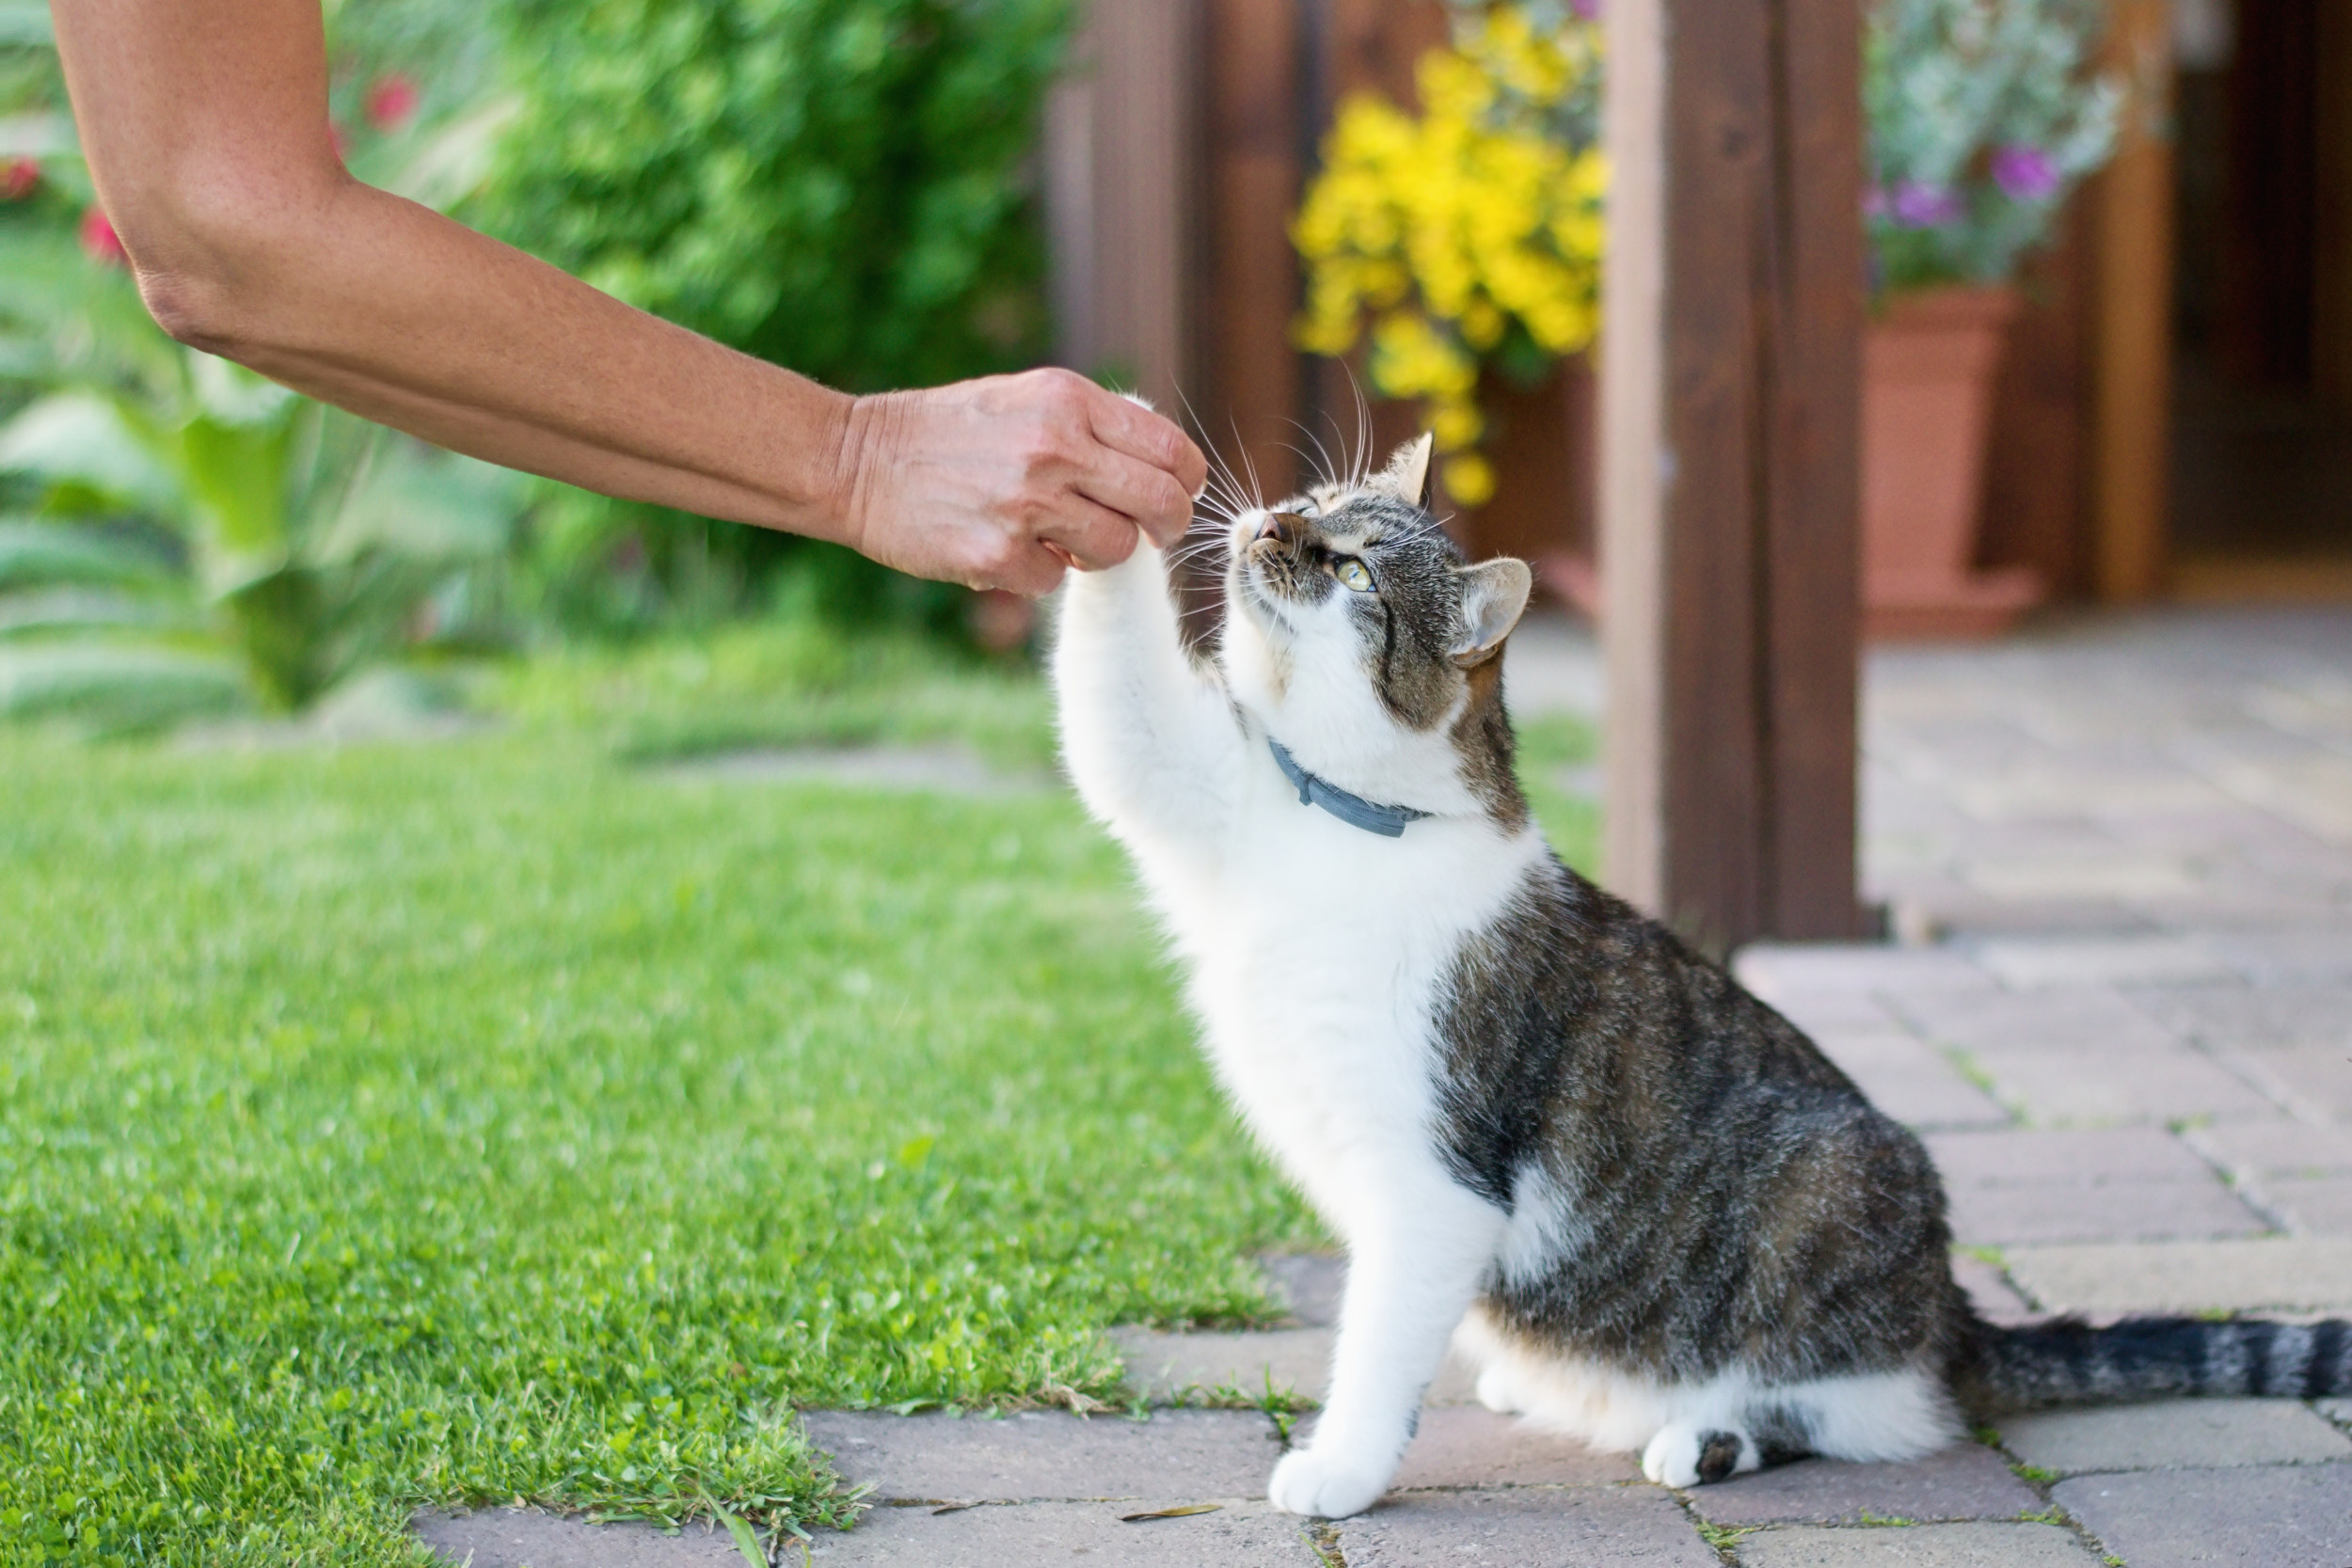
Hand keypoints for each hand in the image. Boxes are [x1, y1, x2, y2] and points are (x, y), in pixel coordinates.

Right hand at [832, 368, 1207, 595]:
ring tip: (1061, 536)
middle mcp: (1055, 447)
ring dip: (1099, 553)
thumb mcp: (1026, 399)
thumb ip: (1093, 424)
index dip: (1186, 482)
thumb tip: (1164, 465)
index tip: (1177, 495)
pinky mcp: (997, 556)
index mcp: (1068, 401)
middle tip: (1152, 534)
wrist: (857, 461)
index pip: (1170, 449)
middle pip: (1161, 504)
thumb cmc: (949, 432)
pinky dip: (1038, 571)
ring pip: (1118, 550)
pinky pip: (1056, 580)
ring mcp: (1027, 505)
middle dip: (1167, 527)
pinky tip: (1005, 546)